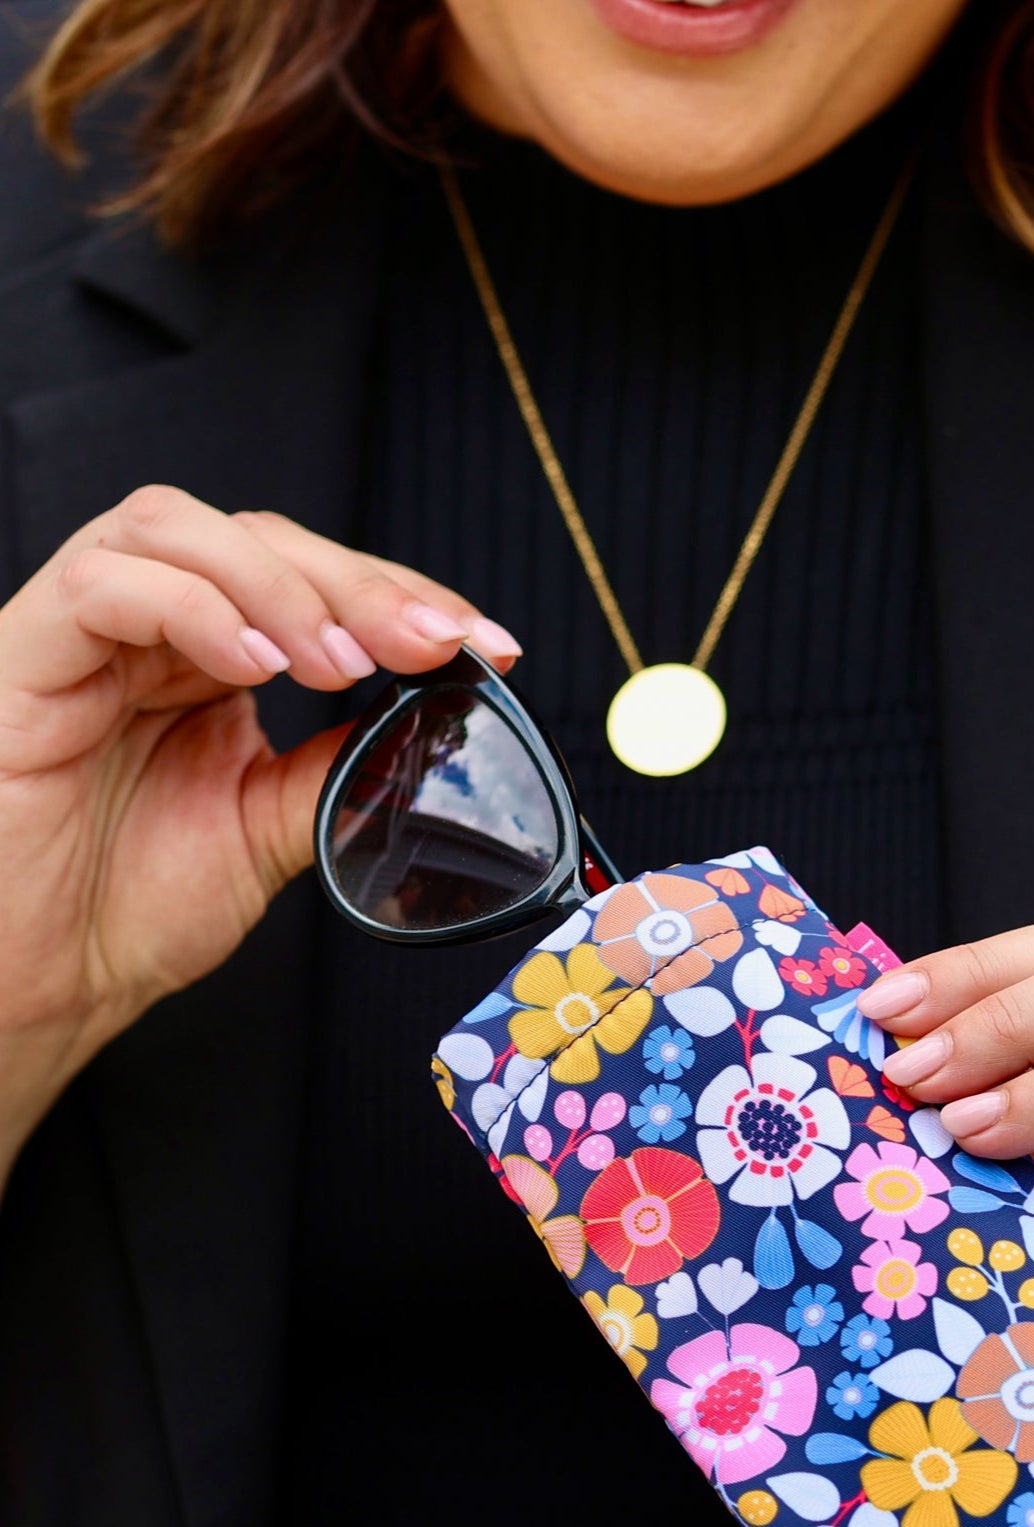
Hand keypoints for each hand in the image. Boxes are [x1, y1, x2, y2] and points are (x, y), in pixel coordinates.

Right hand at [0, 485, 519, 1182]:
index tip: (484, 641)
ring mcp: (81, 637)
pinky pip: (103, 585)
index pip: (307, 579)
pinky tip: (255, 665)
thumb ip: (339, 764)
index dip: (398, 595)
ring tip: (340, 661)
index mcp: (204, 660)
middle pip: (254, 536)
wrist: (44, 988)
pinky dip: (194, 608)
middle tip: (431, 640)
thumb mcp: (271, 829)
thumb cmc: (126, 912)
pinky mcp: (23, 657)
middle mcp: (145, 632)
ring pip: (176, 529)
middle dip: (358, 582)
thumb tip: (429, 720)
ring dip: (280, 585)